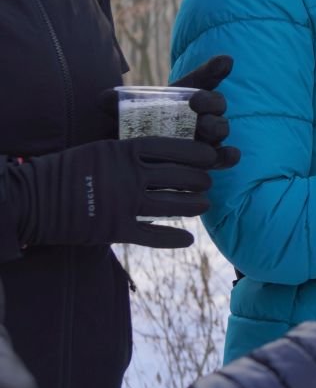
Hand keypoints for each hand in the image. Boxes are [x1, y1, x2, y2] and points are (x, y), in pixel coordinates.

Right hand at [7, 137, 218, 248]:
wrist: (31, 199)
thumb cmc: (65, 171)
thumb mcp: (99, 151)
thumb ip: (128, 153)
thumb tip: (161, 154)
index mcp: (124, 151)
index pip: (172, 147)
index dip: (196, 152)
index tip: (211, 155)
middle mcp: (128, 175)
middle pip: (179, 176)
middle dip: (200, 179)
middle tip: (208, 182)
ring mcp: (123, 202)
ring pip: (173, 205)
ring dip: (194, 205)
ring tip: (204, 205)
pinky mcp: (114, 228)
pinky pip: (152, 235)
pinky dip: (173, 239)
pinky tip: (187, 240)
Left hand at [100, 56, 240, 167]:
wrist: (130, 154)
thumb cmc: (130, 127)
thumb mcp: (121, 112)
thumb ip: (113, 103)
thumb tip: (105, 97)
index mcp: (186, 95)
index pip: (206, 77)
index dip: (216, 69)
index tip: (224, 63)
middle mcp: (202, 114)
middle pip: (217, 103)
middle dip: (210, 102)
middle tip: (195, 103)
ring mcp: (207, 138)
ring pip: (221, 128)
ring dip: (216, 126)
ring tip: (203, 128)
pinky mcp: (207, 161)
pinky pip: (224, 158)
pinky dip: (229, 156)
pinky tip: (229, 154)